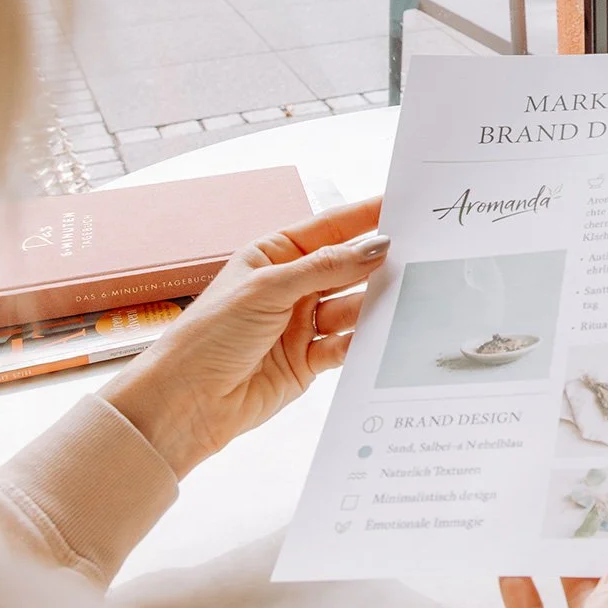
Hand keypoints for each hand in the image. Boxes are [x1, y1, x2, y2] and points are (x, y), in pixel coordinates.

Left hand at [99, 197, 388, 477]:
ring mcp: (301, 323)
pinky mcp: (309, 360)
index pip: (330, 228)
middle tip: (421, 254)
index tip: (405, 205)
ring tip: (407, 296)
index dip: (366, 216)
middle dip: (379, 262)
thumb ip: (327, 268)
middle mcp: (291, 286)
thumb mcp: (268, 288)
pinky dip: (364, 341)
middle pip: (347, 267)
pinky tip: (384, 335)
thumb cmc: (209, 336)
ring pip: (352, 306)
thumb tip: (377, 247)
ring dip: (375, 303)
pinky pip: (347, 344)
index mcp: (274, 255)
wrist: (185, 403)